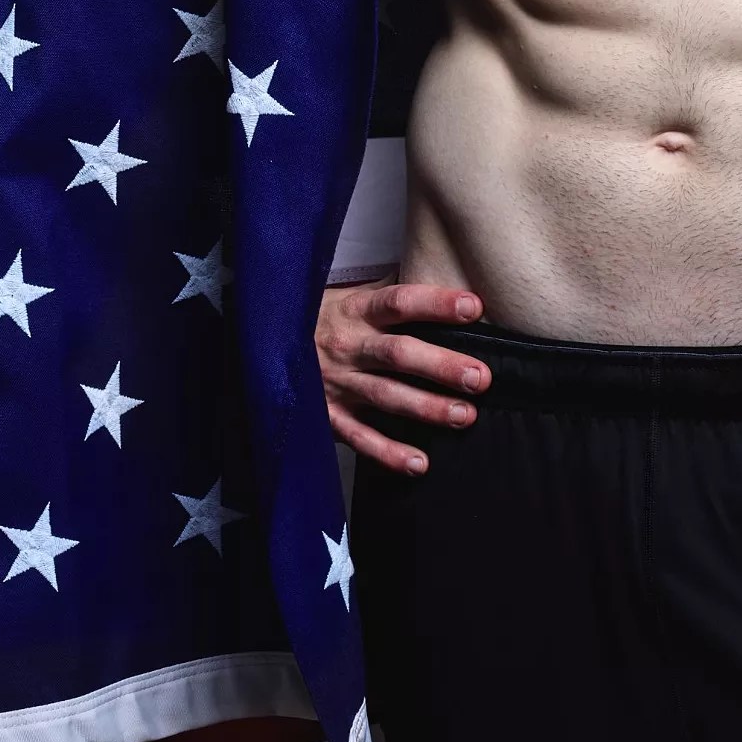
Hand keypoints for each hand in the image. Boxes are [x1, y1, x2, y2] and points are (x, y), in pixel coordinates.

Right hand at [316, 277, 492, 475]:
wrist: (262, 342)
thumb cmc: (320, 317)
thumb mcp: (350, 295)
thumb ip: (392, 294)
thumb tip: (445, 278)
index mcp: (356, 310)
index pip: (399, 303)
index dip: (435, 304)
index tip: (473, 307)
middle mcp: (349, 346)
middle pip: (399, 354)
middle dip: (441, 366)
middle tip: (479, 377)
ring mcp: (336, 383)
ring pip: (386, 396)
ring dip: (426, 408)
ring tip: (465, 416)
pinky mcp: (326, 415)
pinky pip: (359, 437)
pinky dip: (387, 452)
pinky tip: (418, 463)